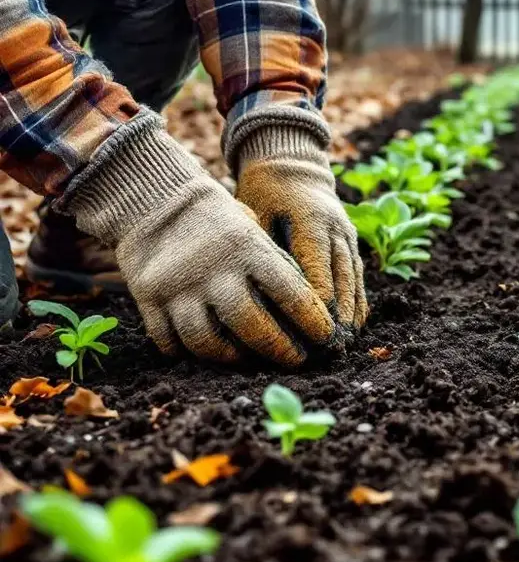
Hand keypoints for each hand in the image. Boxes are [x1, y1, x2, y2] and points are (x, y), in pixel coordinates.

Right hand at [119, 179, 338, 364]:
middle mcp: (214, 271)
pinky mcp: (148, 299)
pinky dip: (188, 352)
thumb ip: (276, 268)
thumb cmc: (220, 223)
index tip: (326, 338)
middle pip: (251, 327)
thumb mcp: (255, 233)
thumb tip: (309, 313)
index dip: (313, 322)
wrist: (158, 202)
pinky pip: (170, 342)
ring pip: (207, 343)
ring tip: (247, 357)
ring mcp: (177, 288)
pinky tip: (206, 350)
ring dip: (231, 357)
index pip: (290, 294)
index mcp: (248, 249)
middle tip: (295, 360)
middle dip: (279, 349)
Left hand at [234, 126, 367, 330]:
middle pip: (343, 280)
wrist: (291, 165)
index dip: (319, 306)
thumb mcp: (254, 215)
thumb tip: (258, 295)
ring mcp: (347, 235)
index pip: (318, 273)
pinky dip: (358, 299)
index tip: (314, 335)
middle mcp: (336, 230)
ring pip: (355, 279)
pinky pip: (359, 274)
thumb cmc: (263, 193)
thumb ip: (260, 251)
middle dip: (340, 317)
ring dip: (352, 313)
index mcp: (311, 223)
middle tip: (332, 349)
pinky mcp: (351, 240)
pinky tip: (355, 324)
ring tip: (346, 343)